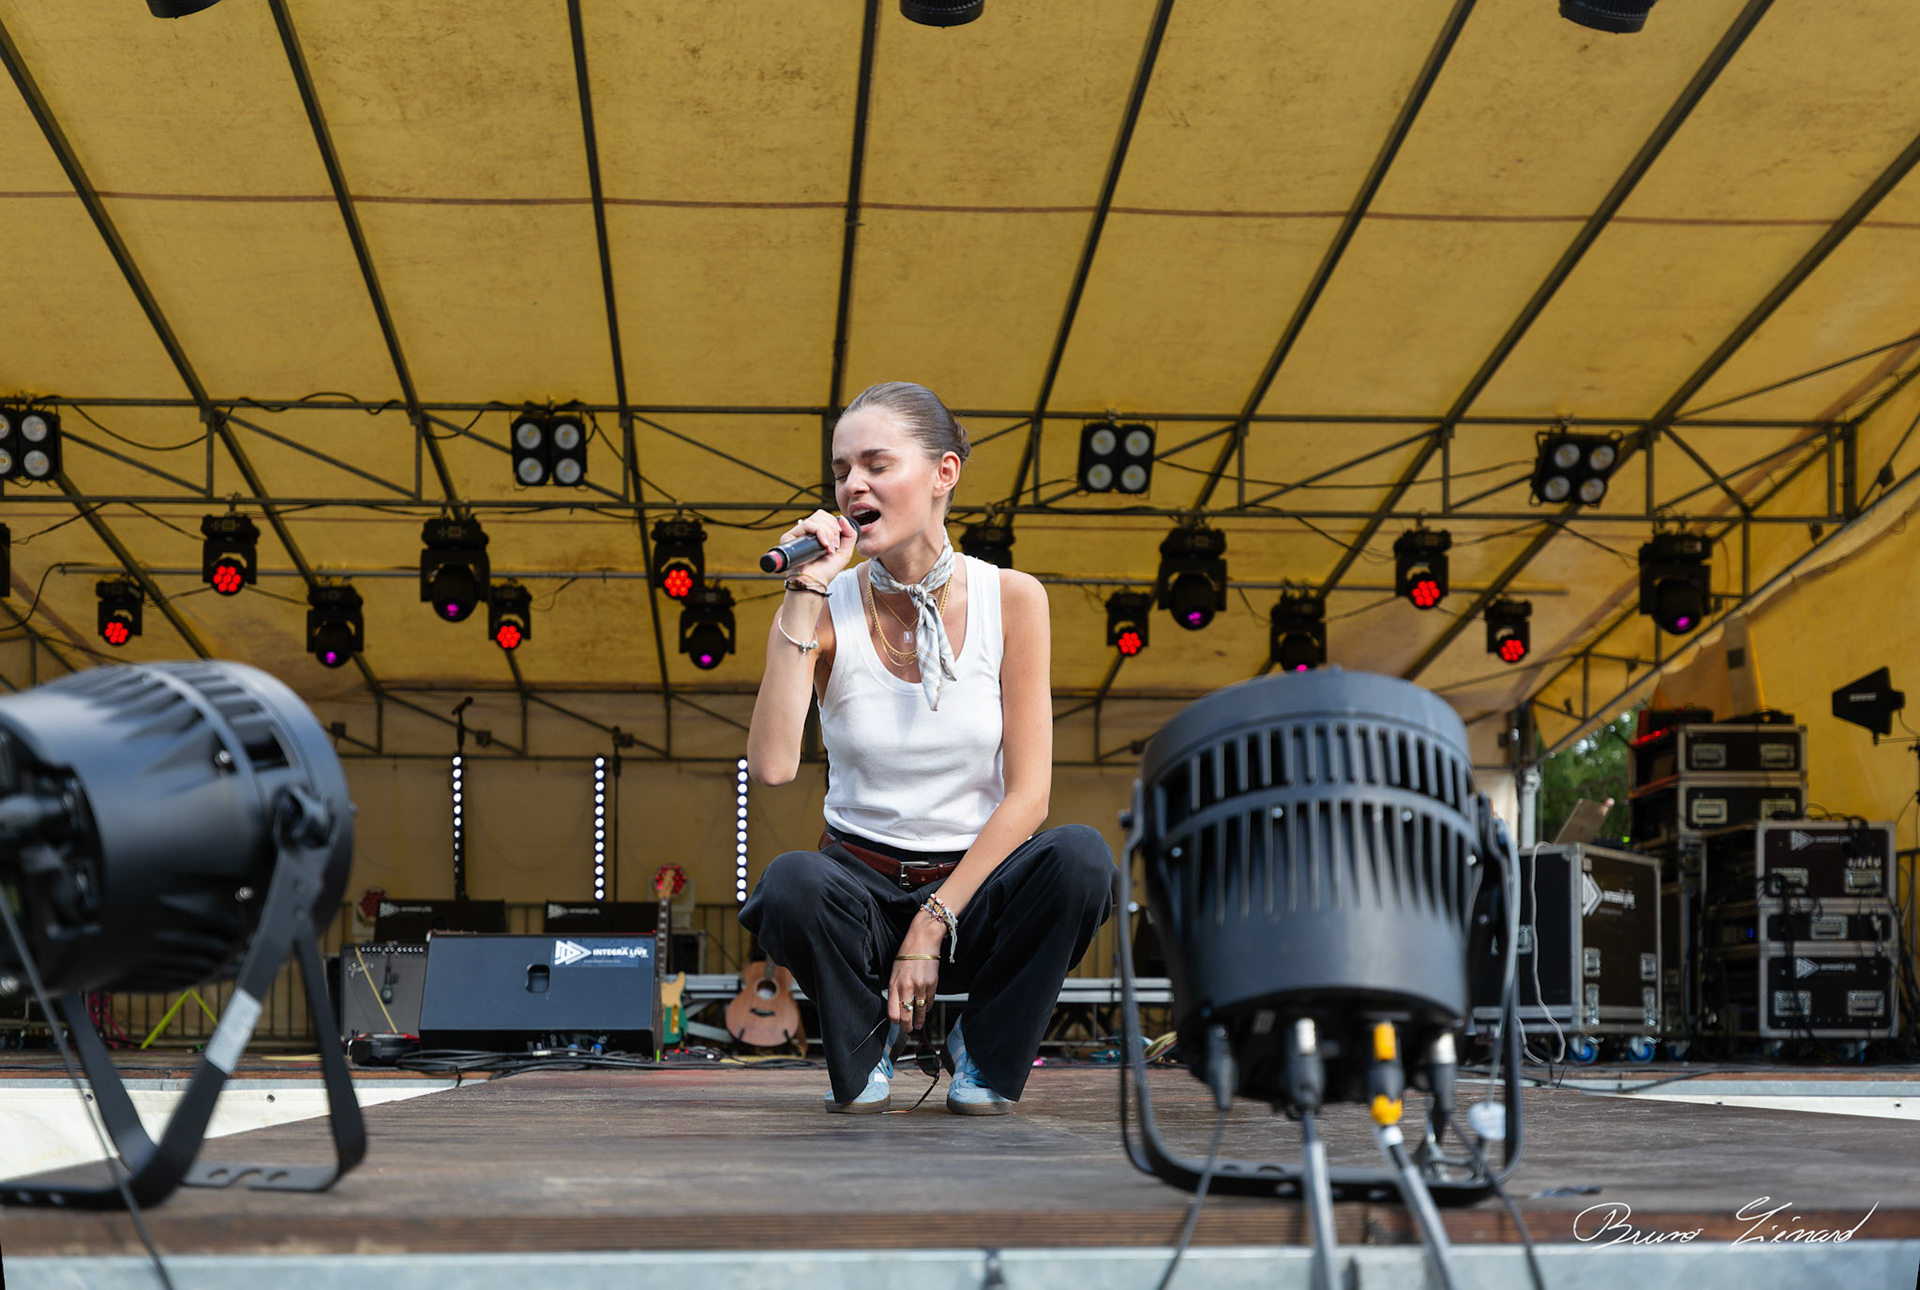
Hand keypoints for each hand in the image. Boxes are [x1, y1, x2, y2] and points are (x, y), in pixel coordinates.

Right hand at [779, 510, 859, 584]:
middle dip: (832, 529)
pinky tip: (822, 545)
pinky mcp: (790, 537)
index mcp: (818, 533)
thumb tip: (841, 517)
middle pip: (821, 515)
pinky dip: (820, 532)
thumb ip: (850, 534)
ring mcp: (798, 534)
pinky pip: (807, 524)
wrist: (815, 581)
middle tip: (832, 546)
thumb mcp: (845, 551)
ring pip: (816, 519)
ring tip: (827, 548)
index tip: (836, 543)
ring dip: (827, 533)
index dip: (835, 526)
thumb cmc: (826, 570)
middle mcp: (807, 532)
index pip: (825, 516)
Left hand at [888, 916, 943, 1031]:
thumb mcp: (894, 972)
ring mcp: (921, 986)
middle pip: (906, 1015)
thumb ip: (895, 989)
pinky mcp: (933, 984)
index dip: (895, 1021)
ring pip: (920, 1011)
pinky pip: (930, 1002)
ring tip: (918, 1024)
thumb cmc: (907, 953)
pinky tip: (925, 1009)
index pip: (892, 1012)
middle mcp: (907, 987)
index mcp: (895, 984)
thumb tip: (897, 1005)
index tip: (897, 1023)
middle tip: (908, 1030)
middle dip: (907, 1026)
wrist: (923, 939)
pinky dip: (927, 1007)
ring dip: (919, 1020)